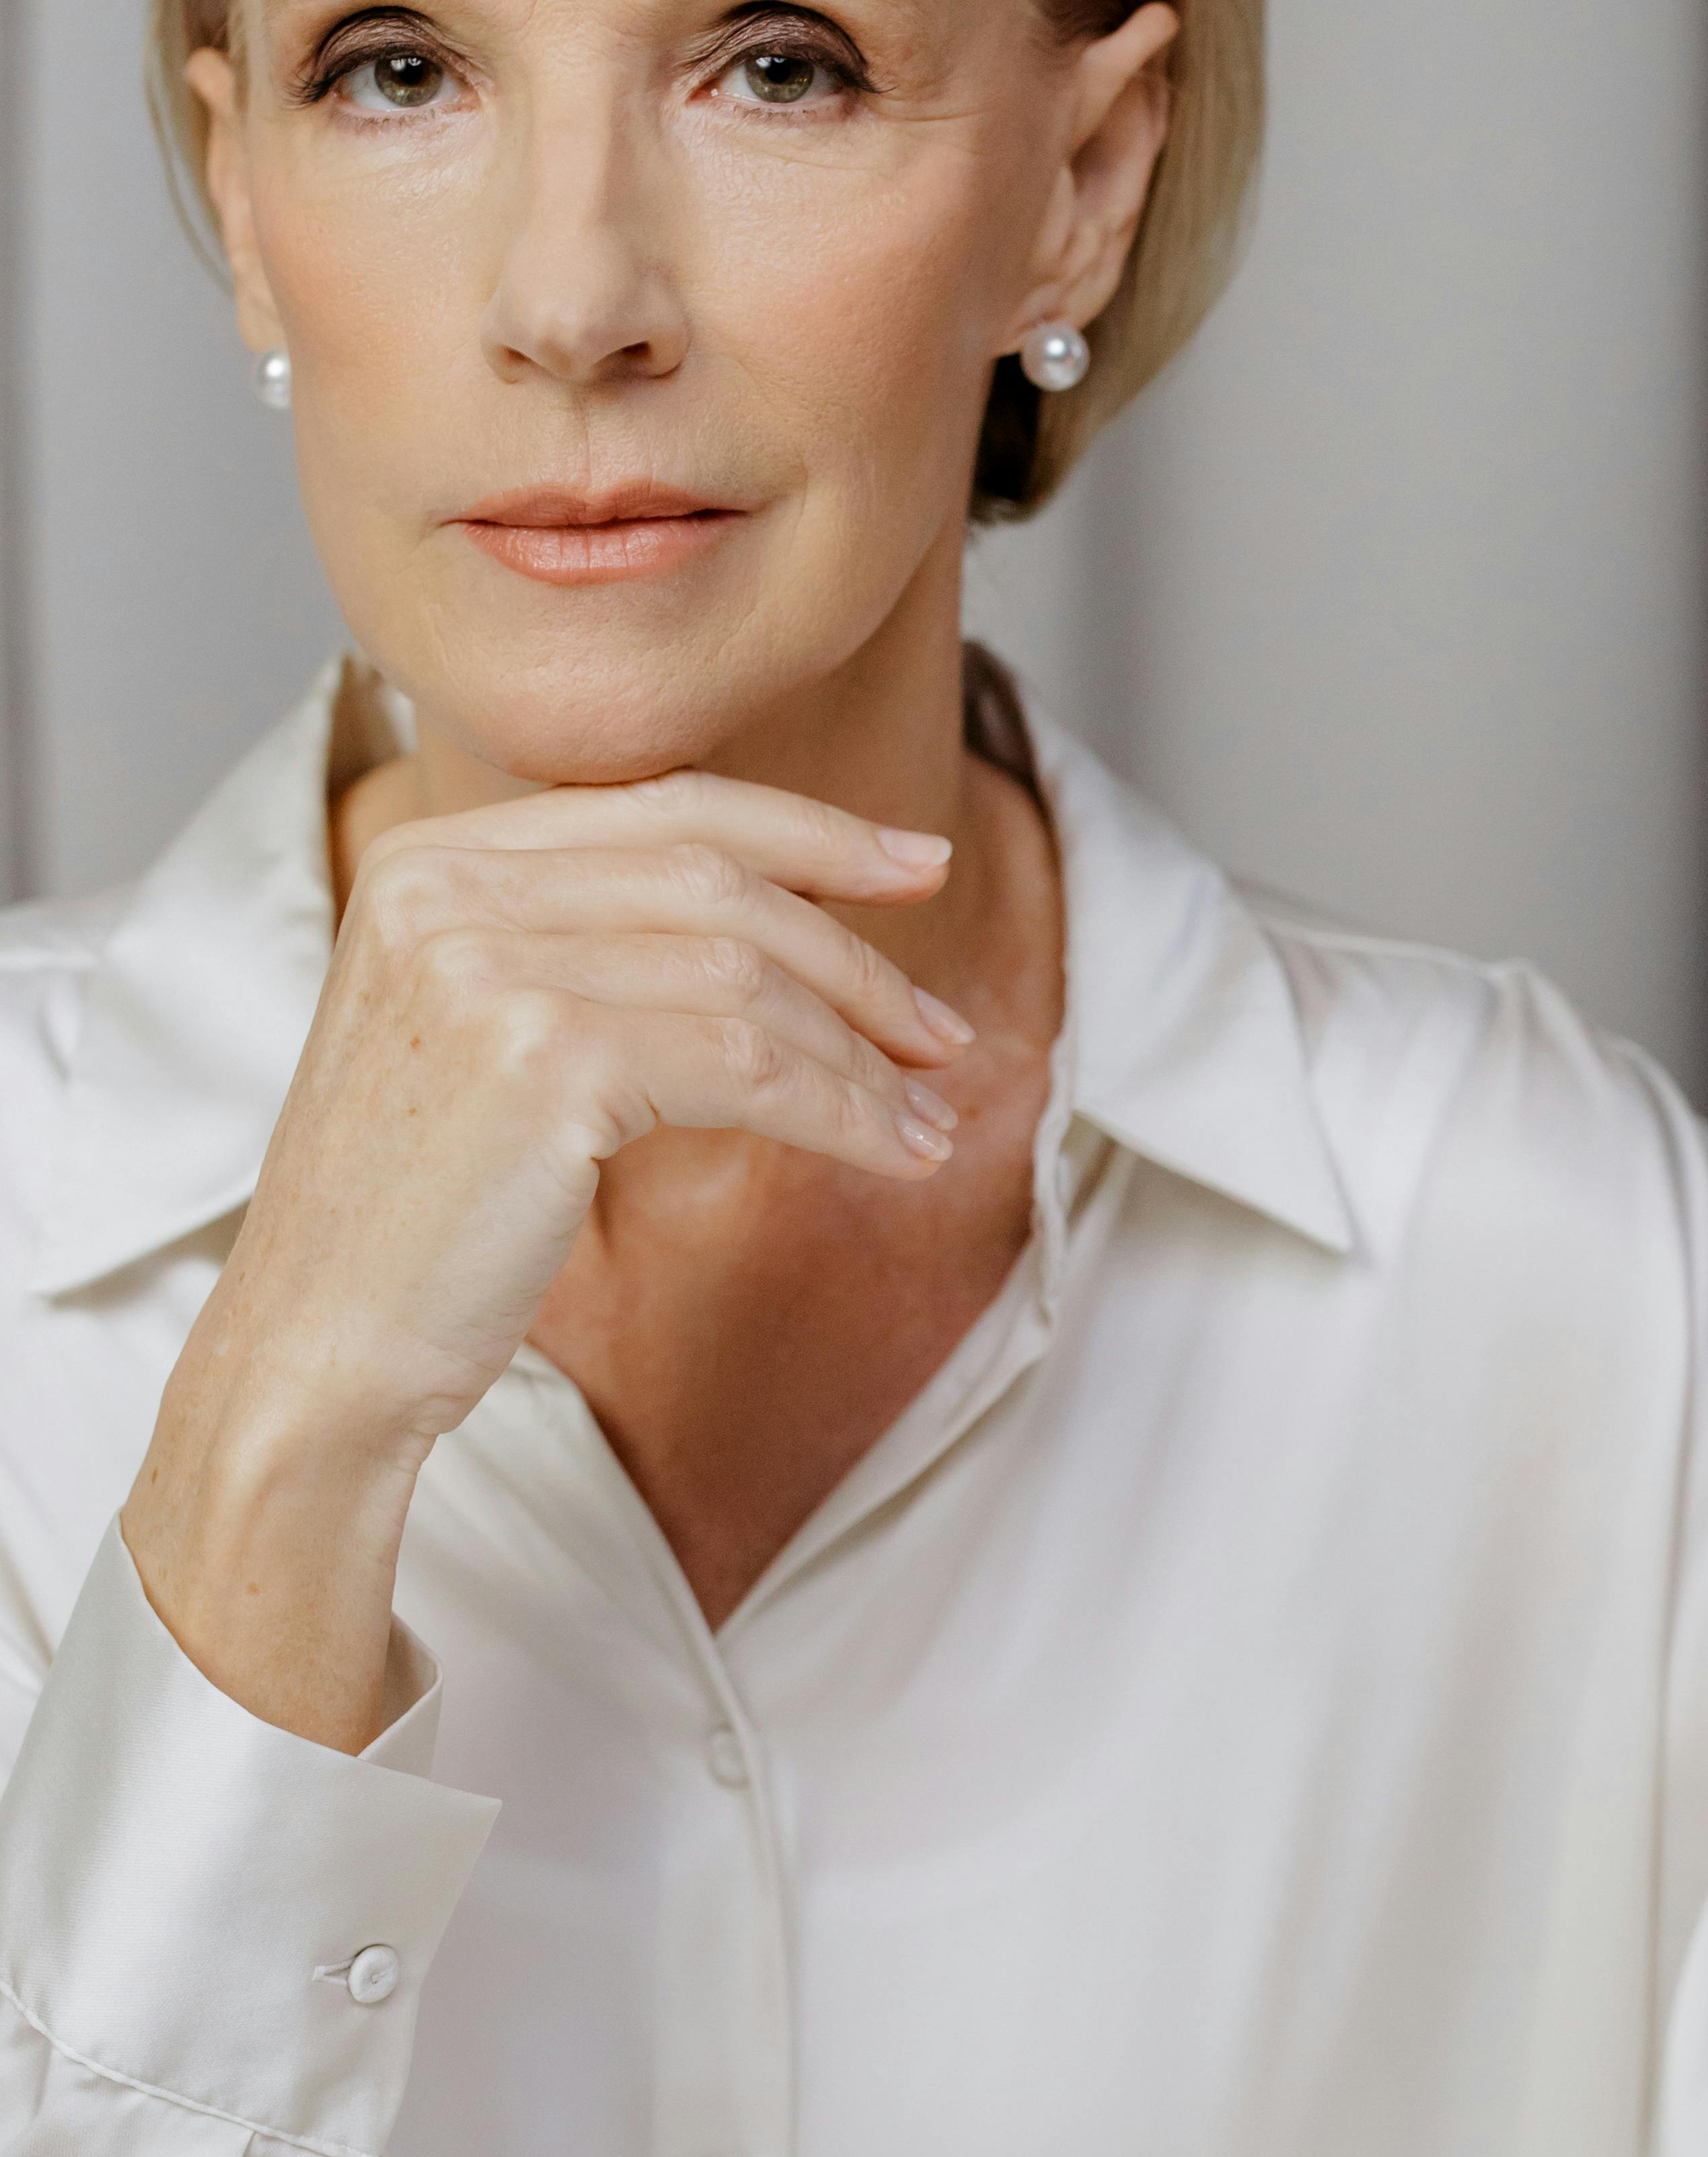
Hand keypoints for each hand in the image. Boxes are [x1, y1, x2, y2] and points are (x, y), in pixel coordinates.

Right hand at [124, 776, 966, 1742]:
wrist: (315, 1348)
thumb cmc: (414, 1214)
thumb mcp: (478, 1030)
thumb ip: (587, 945)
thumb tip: (784, 921)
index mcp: (431, 859)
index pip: (664, 808)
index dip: (810, 832)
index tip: (918, 861)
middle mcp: (450, 886)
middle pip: (720, 884)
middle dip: (857, 956)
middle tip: (943, 1033)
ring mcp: (489, 964)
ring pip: (748, 980)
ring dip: (862, 1056)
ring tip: (926, 1118)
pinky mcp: (543, 1059)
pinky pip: (749, 1065)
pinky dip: (841, 1110)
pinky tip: (887, 1151)